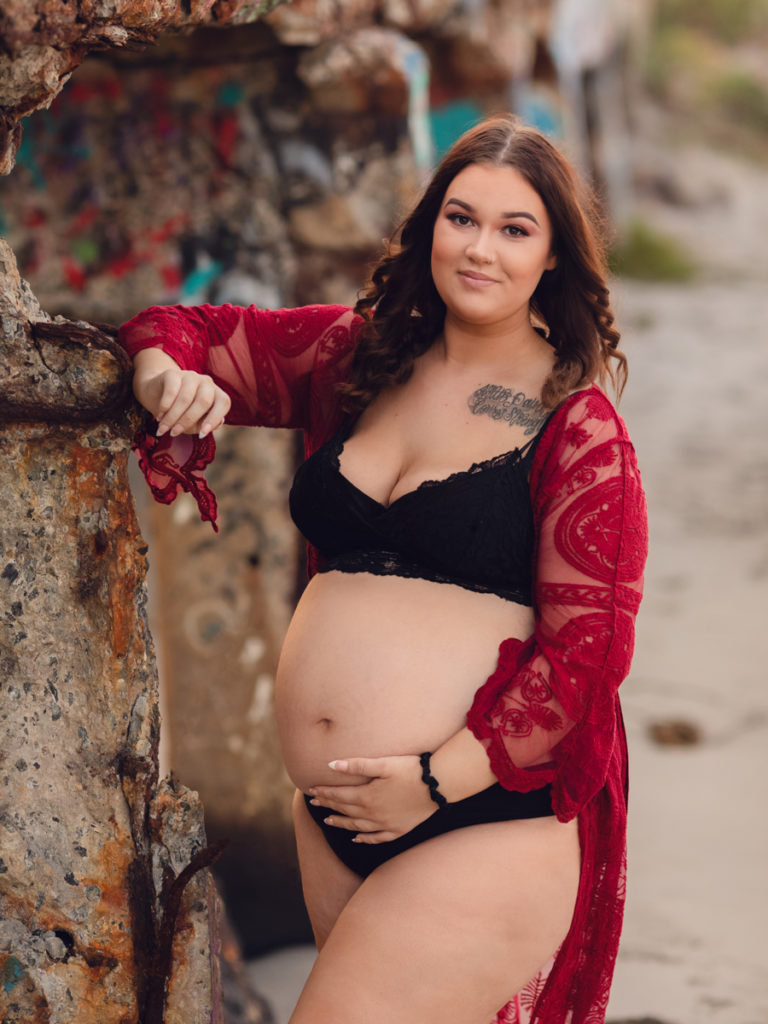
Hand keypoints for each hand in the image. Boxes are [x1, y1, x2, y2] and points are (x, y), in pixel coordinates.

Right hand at [132, 350, 230, 438]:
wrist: (156, 395)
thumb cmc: (181, 413)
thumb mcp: (194, 423)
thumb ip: (205, 424)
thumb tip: (217, 424)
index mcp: (216, 394)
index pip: (223, 403)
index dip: (214, 419)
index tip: (201, 434)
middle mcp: (206, 383)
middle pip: (203, 401)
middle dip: (187, 420)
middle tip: (174, 433)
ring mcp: (190, 376)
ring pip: (185, 398)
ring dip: (172, 417)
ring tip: (163, 429)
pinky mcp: (173, 373)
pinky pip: (171, 391)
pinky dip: (165, 406)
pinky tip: (159, 416)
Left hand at [307, 755, 436, 843]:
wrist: (439, 786)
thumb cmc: (411, 770)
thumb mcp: (383, 764)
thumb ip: (357, 766)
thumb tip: (331, 765)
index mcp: (367, 797)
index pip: (339, 795)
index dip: (324, 793)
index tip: (311, 790)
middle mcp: (373, 815)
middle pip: (345, 811)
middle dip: (328, 806)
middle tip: (315, 804)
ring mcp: (386, 825)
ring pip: (357, 827)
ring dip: (341, 823)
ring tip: (328, 821)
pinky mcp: (399, 830)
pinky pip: (376, 839)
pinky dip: (364, 839)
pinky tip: (357, 838)